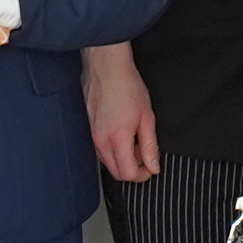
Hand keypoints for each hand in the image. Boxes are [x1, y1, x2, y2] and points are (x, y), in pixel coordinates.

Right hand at [84, 43, 158, 181]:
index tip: (151, 168)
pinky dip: (112, 150)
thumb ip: (150, 146)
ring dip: (122, 159)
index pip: (127, 174)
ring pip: (107, 162)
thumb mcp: (147, 117)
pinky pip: (100, 150)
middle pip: (115, 173)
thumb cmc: (127, 86)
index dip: (142, 175)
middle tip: (145, 156)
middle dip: (132, 169)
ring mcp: (92, 135)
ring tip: (134, 141)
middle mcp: (100, 141)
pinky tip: (122, 134)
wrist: (107, 67)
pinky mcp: (88, 129)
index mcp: (117, 139)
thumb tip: (153, 166)